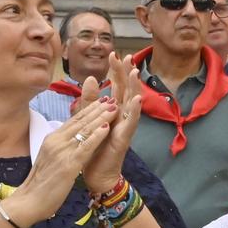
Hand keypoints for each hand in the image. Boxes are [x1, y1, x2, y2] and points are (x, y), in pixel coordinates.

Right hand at [14, 99, 116, 222]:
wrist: (29, 201)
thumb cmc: (40, 184)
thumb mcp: (49, 159)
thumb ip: (59, 147)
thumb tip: (69, 140)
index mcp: (52, 139)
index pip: (73, 120)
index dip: (88, 109)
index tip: (101, 101)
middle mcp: (56, 141)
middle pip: (80, 121)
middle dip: (97, 109)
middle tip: (111, 99)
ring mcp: (62, 151)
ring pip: (84, 130)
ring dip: (101, 117)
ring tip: (114, 108)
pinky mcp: (68, 164)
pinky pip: (85, 147)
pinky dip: (97, 135)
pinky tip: (106, 127)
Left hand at [78, 61, 142, 193]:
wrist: (96, 174)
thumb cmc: (95, 147)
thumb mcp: (89, 119)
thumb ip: (90, 100)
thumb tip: (90, 78)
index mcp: (113, 110)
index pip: (116, 86)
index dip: (116, 70)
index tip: (113, 53)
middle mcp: (122, 115)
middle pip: (127, 90)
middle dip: (127, 73)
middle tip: (127, 56)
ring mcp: (126, 126)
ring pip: (133, 103)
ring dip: (135, 87)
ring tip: (135, 72)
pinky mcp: (125, 138)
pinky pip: (132, 122)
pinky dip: (135, 110)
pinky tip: (137, 99)